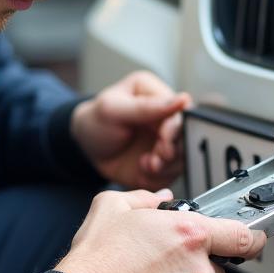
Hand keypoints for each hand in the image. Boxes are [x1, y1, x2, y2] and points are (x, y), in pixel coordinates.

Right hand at [54, 188, 265, 272]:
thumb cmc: (97, 258)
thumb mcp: (113, 207)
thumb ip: (144, 197)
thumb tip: (157, 198)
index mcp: (189, 234)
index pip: (244, 237)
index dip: (253, 238)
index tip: (253, 239)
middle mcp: (198, 270)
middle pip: (219, 269)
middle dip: (199, 265)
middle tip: (166, 260)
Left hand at [71, 71, 190, 190]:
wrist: (87, 149)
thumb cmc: (97, 121)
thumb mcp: (113, 109)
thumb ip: (146, 106)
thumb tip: (182, 99)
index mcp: (157, 95)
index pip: (181, 111)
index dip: (176, 128)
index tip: (164, 139)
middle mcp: (167, 119)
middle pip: (187, 136)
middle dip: (172, 150)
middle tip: (156, 157)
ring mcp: (166, 142)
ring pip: (182, 158)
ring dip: (166, 166)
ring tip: (146, 165)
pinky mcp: (163, 163)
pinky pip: (171, 175)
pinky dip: (159, 177)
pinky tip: (143, 171)